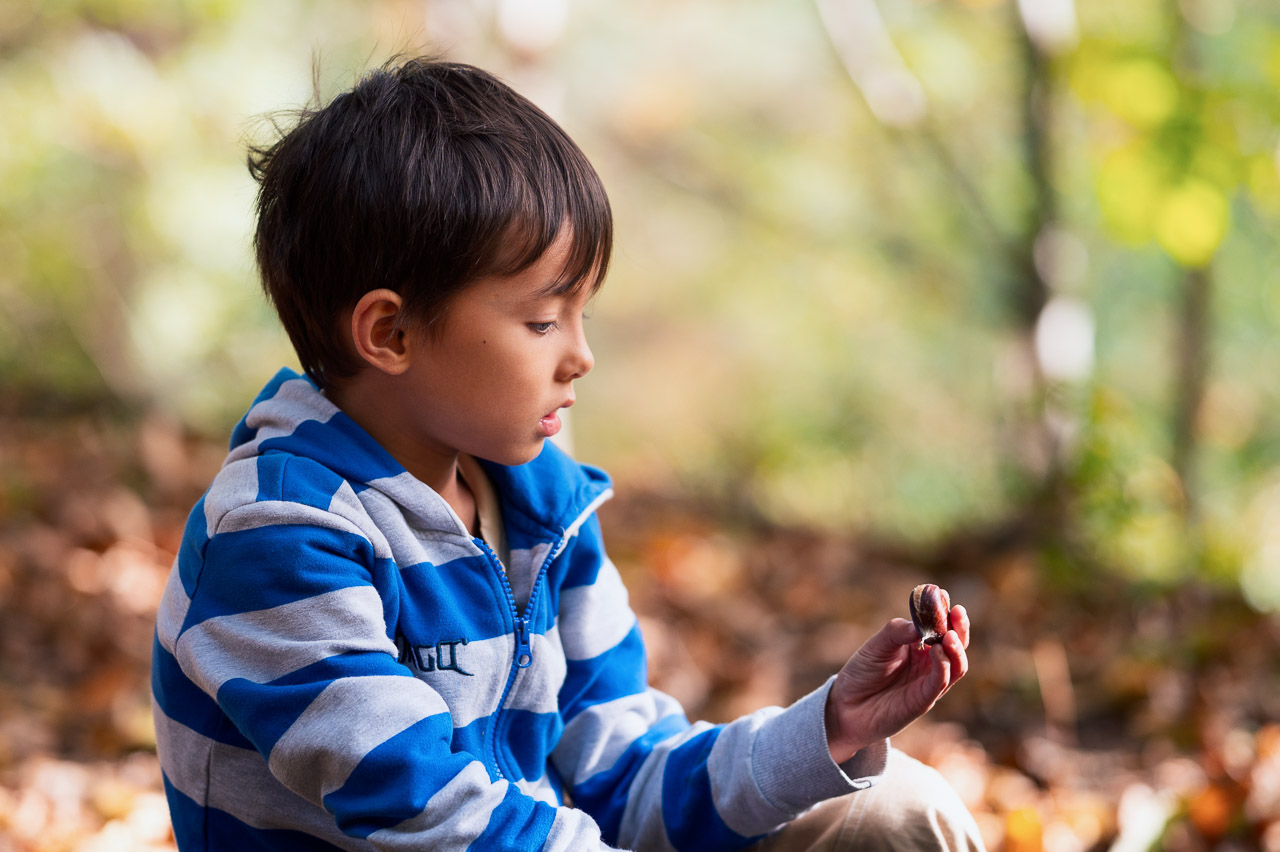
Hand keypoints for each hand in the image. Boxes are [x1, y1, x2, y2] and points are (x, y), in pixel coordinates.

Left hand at [824, 605, 969, 763]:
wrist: (846, 706)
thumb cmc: (862, 672)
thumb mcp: (877, 645)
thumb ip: (898, 632)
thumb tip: (919, 625)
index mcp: (920, 645)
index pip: (941, 626)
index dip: (945, 611)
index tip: (943, 595)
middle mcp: (929, 662)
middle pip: (956, 644)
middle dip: (960, 627)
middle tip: (956, 612)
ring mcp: (929, 682)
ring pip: (957, 665)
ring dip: (956, 649)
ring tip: (948, 635)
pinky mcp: (923, 700)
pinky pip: (940, 682)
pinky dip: (943, 666)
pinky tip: (937, 651)